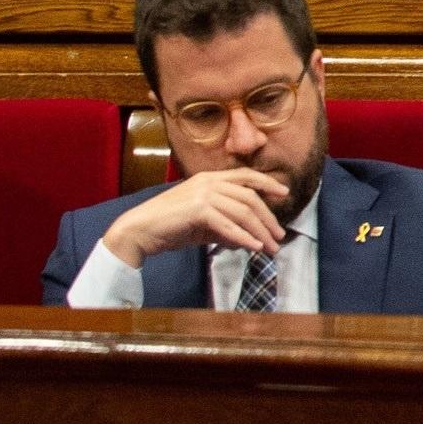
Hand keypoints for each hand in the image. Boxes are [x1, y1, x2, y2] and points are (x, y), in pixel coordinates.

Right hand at [101, 163, 290, 265]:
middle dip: (268, 218)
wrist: (138, 231)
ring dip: (260, 232)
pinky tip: (254, 247)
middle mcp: (208, 181)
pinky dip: (244, 237)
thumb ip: (225, 225)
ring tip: (270, 247)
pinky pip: (229, 225)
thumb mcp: (202, 223)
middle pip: (250, 198)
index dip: (267, 183)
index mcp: (209, 178)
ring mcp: (203, 194)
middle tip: (279, 236)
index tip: (284, 193)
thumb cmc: (169, 227)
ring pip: (243, 212)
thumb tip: (249, 238)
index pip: (245, 176)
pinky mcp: (198, 210)